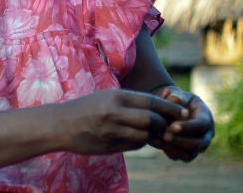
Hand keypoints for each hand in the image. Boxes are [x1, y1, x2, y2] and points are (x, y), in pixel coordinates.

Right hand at [61, 89, 188, 154]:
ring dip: (153, 135)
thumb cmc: (85, 108)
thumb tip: (159, 109)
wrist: (59, 124)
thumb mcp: (106, 97)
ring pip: (145, 135)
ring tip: (152, 132)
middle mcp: (114, 113)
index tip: (183, 112)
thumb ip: (130, 102)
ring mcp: (111, 131)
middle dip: (164, 124)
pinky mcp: (108, 146)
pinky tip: (134, 138)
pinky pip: (133, 146)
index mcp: (115, 96)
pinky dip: (140, 142)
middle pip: (152, 120)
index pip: (151, 102)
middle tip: (168, 126)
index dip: (170, 108)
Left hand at [150, 86, 214, 160]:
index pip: (202, 125)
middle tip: (164, 135)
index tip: (172, 126)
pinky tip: (157, 143)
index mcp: (205, 117)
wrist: (167, 107)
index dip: (188, 127)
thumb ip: (175, 96)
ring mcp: (197, 144)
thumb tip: (175, 99)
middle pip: (201, 144)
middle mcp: (205, 133)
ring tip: (159, 140)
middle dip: (182, 141)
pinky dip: (170, 152)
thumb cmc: (173, 99)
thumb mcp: (175, 94)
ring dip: (175, 149)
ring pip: (191, 154)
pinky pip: (182, 157)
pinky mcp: (187, 151)